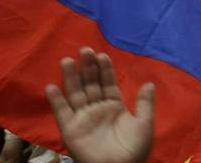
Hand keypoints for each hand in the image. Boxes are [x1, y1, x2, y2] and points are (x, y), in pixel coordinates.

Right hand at [45, 48, 153, 162]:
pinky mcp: (71, 130)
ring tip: (68, 60)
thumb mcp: (144, 124)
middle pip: (91, 84)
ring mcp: (83, 118)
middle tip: (85, 50)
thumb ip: (145, 103)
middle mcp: (97, 109)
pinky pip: (62, 113)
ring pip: (76, 94)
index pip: (108, 84)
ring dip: (71, 78)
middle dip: (88, 68)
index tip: (102, 55)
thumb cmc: (135, 149)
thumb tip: (149, 83)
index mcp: (115, 107)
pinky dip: (56, 101)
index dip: (105, 70)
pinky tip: (51, 86)